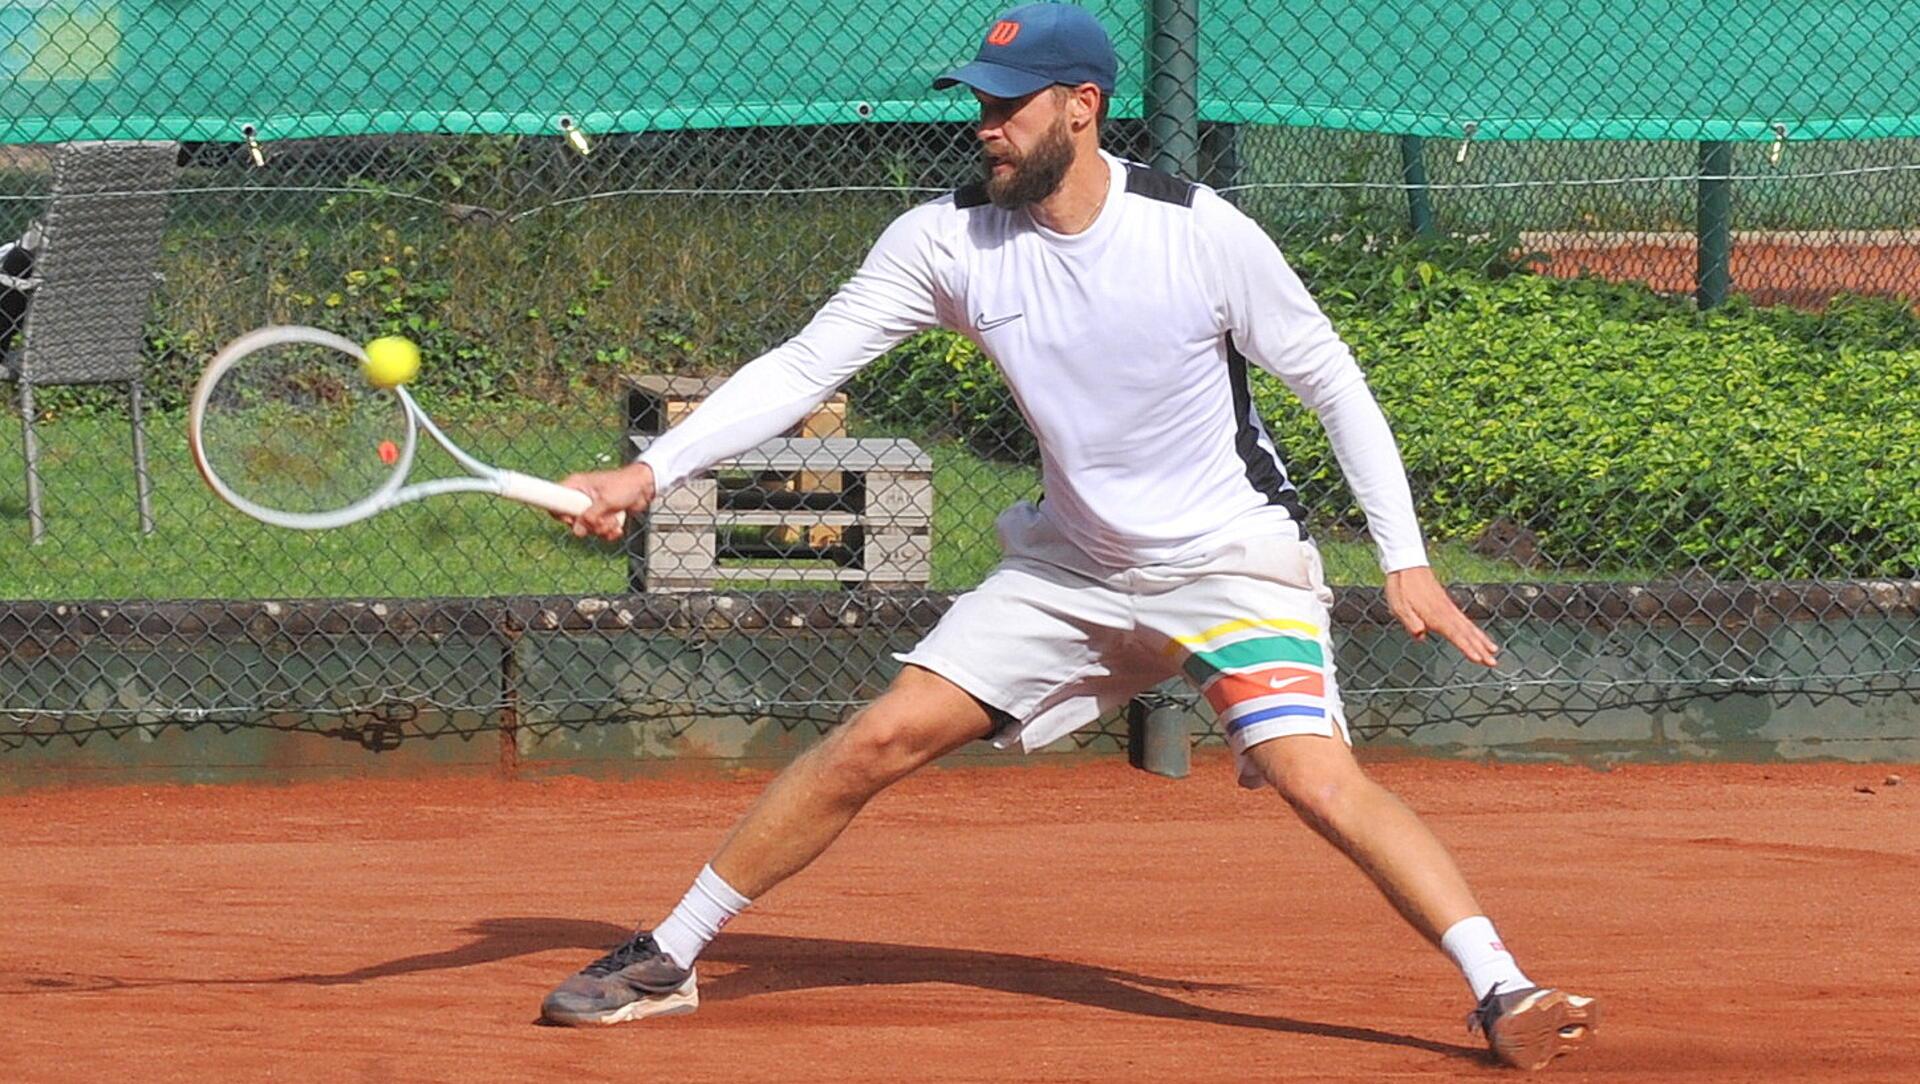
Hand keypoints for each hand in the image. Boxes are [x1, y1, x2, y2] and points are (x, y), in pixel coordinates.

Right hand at [555, 462, 655, 540]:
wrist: (645, 487)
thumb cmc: (626, 484)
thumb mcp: (606, 501)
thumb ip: (590, 517)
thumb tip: (577, 530)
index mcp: (576, 486)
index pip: (554, 502)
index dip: (562, 515)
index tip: (574, 519)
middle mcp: (580, 497)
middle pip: (572, 522)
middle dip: (590, 526)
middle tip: (602, 519)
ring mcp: (591, 507)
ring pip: (588, 529)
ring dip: (602, 529)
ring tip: (613, 521)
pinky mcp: (602, 516)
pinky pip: (599, 531)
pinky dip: (609, 531)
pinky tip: (618, 526)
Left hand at [1384, 566, 1499, 666]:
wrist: (1407, 565)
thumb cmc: (1402, 587)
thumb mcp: (1398, 605)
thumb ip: (1410, 621)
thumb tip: (1420, 636)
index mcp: (1435, 615)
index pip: (1455, 635)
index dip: (1467, 648)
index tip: (1478, 659)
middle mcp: (1446, 613)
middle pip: (1467, 634)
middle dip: (1481, 649)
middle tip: (1493, 663)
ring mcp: (1449, 608)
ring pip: (1469, 627)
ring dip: (1482, 640)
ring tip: (1494, 650)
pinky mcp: (1447, 605)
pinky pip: (1465, 621)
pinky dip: (1474, 630)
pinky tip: (1478, 636)